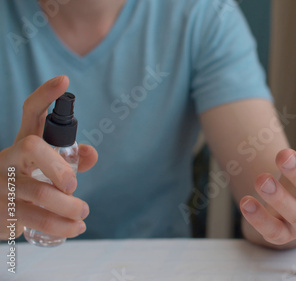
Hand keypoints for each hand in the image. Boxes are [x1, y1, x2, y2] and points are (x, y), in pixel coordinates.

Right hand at [0, 76, 97, 239]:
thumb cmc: (28, 182)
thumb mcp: (46, 168)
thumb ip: (70, 159)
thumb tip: (91, 153)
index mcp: (23, 143)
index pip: (31, 113)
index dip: (46, 96)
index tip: (64, 81)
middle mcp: (9, 158)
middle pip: (32, 147)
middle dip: (60, 166)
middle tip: (74, 186)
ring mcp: (2, 183)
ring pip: (38, 191)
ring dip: (68, 207)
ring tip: (83, 213)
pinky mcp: (3, 211)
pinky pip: (35, 219)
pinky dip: (61, 226)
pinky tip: (74, 228)